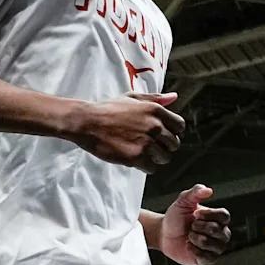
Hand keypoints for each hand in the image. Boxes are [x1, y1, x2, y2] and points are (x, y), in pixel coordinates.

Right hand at [67, 92, 184, 173]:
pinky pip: (152, 168)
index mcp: (155, 110)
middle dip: (162, 146)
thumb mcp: (130, 97)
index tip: (159, 135)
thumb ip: (154, 98)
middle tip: (146, 145)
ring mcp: (146, 142)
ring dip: (154, 157)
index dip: (170, 131)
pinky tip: (133, 159)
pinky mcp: (136, 157)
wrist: (86, 122)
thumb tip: (174, 96)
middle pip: (174, 144)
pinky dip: (144, 166)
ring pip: (164, 158)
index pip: (179, 126)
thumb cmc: (106, 109)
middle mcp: (154, 126)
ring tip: (139, 152)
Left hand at [160, 184, 230, 264]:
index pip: (224, 216)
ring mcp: (215, 247)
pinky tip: (188, 245)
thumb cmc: (175, 218)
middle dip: (198, 227)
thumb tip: (208, 189)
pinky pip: (208, 257)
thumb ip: (194, 193)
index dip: (209, 215)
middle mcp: (220, 233)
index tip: (194, 214)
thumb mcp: (182, 202)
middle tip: (190, 226)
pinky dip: (194, 250)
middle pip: (218, 230)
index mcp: (217, 218)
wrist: (163, 233)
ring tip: (189, 236)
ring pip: (213, 245)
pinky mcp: (208, 259)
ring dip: (196, 239)